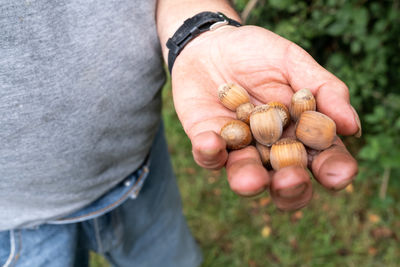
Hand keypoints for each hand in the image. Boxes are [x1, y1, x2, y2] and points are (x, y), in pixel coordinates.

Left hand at [170, 25, 359, 209]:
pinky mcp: (207, 143)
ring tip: (251, 180)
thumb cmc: (256, 54)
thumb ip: (323, 90)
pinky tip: (211, 142)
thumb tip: (352, 126)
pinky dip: (210, 152)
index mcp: (300, 132)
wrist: (211, 45)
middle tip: (291, 180)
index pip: (324, 159)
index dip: (334, 170)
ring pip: (246, 177)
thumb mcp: (292, 62)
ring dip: (249, 181)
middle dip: (291, 188)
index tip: (336, 174)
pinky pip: (208, 156)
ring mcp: (239, 149)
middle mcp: (271, 149)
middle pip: (286, 182)